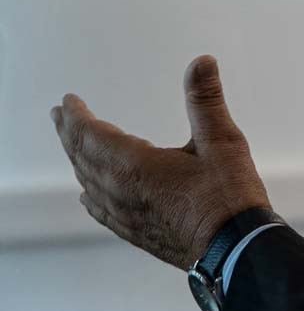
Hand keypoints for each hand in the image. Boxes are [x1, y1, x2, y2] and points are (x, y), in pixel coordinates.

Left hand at [50, 55, 270, 269]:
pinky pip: (100, 209)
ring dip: (77, 159)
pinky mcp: (136, 233)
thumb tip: (202, 61)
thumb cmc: (230, 196)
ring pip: (88, 182)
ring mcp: (126, 216)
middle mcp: (121, 192)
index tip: (67, 101)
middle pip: (82, 157)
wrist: (236, 249)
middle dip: (70, 133)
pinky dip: (90, 193)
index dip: (77, 116)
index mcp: (136, 166)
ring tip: (74, 145)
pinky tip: (88, 194)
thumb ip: (206, 100)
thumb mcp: (223, 141)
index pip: (91, 134)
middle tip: (60, 115)